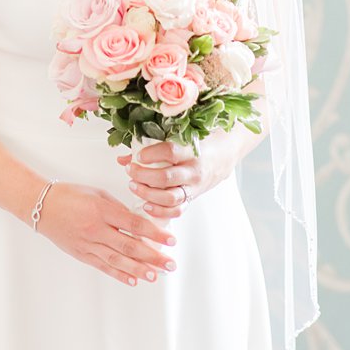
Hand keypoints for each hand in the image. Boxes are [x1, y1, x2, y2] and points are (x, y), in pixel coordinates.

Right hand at [33, 182, 176, 285]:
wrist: (41, 206)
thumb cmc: (70, 195)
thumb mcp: (98, 194)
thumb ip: (118, 209)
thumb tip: (138, 223)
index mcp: (102, 211)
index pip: (135, 225)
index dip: (155, 234)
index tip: (171, 240)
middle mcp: (96, 229)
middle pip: (129, 245)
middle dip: (152, 256)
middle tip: (170, 264)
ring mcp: (87, 244)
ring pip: (117, 259)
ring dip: (138, 269)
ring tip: (155, 275)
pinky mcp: (80, 254)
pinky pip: (102, 266)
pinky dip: (118, 274)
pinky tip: (132, 280)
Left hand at [118, 134, 235, 219]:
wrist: (225, 154)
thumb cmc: (201, 143)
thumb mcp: (181, 138)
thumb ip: (153, 146)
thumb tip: (124, 158)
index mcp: (192, 151)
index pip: (170, 152)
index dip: (151, 154)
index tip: (138, 155)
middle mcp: (194, 171)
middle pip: (166, 177)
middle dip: (143, 175)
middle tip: (130, 171)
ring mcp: (194, 187)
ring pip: (170, 197)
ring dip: (148, 194)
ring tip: (134, 186)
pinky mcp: (193, 198)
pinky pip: (177, 211)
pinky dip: (160, 211)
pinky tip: (146, 205)